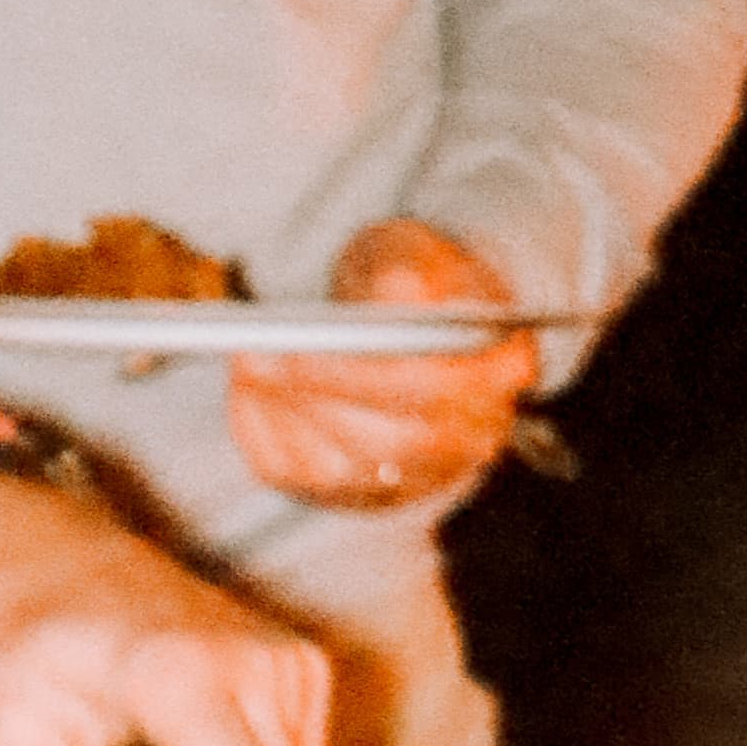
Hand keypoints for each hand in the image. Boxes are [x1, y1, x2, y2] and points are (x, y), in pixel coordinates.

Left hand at [227, 221, 535, 511]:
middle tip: (258, 358)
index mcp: (500, 373)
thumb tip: (398, 291)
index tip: (302, 352)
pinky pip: (303, 481)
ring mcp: (418, 475)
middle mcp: (469, 438)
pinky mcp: (362, 493)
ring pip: (341, 471)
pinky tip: (247, 392)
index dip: (361, 377)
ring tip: (248, 361)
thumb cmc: (413, 282)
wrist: (406, 321)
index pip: (434, 392)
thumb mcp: (416, 252)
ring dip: (283, 417)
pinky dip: (264, 439)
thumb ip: (411, 267)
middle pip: (388, 444)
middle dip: (315, 400)